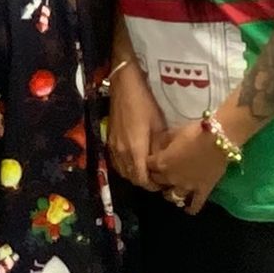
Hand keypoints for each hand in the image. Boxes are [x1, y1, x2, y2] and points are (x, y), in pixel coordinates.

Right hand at [105, 61, 158, 188]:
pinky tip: (135, 163)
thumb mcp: (158, 125)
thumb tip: (164, 163)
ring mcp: (113, 148)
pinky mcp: (109, 142)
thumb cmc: (145, 103)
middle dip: (145, 182)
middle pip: (132, 178)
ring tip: (148, 171)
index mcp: (135, 150)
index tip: (163, 182)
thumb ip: (159, 148)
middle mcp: (122, 153)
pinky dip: (126, 168)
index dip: (152, 185)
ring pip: (123, 172)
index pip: (142, 179)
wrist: (124, 87)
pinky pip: (117, 163)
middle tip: (158, 178)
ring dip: (135, 175)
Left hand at [147, 119, 230, 214]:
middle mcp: (171, 178)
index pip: (147, 165)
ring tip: (170, 191)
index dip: (148, 162)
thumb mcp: (174, 132)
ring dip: (169, 194)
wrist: (218, 139)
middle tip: (160, 173)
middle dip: (157, 177)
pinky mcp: (202, 190)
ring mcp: (186, 186)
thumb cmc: (194, 132)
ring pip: (172, 196)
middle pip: (157, 181)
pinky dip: (191, 208)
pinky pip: (195, 204)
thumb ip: (163, 141)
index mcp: (161, 162)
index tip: (151, 160)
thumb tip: (158, 144)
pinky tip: (188, 210)